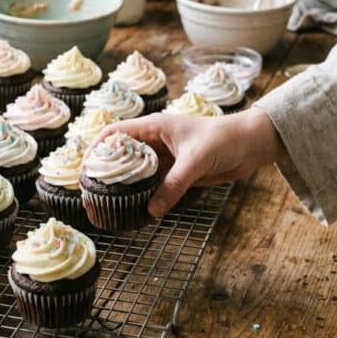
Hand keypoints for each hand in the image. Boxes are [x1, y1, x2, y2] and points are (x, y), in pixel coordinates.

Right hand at [98, 107, 284, 216]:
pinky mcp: (178, 174)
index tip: (84, 170)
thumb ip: (174, 185)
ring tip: (109, 206)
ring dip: (126, 187)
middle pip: (122, 155)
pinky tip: (137, 211)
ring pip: (138, 173)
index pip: (115, 133)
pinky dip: (146, 197)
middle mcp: (156, 141)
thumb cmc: (224, 139)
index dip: (96, 148)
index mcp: (154, 126)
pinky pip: (156, 186)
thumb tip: (153, 211)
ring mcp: (166, 159)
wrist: (252, 145)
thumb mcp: (196, 161)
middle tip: (92, 194)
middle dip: (107, 172)